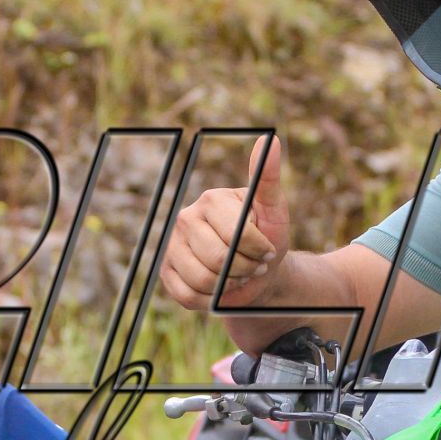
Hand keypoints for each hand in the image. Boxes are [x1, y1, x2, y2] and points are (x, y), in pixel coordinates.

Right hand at [159, 134, 291, 309]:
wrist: (256, 272)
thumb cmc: (267, 239)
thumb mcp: (274, 211)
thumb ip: (268, 179)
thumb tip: (269, 139)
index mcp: (211, 200)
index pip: (236, 235)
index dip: (258, 251)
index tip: (267, 250)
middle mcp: (185, 219)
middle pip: (218, 260)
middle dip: (244, 270)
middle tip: (253, 265)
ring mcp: (172, 245)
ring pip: (202, 280)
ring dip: (228, 286)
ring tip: (237, 275)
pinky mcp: (167, 271)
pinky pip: (188, 296)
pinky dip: (210, 299)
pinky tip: (220, 288)